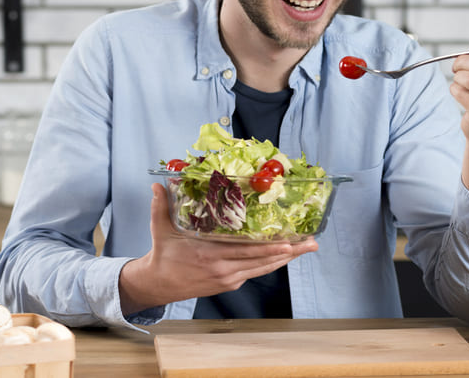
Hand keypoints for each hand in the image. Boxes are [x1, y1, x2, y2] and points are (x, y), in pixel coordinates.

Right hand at [118, 183, 317, 315]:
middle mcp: (222, 268)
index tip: (289, 242)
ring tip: (306, 248)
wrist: (158, 284)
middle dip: (289, 252)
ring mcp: (228, 278)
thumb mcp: (161, 229)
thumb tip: (157, 183)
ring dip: (286, 259)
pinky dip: (271, 264)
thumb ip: (160, 205)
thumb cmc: (163, 254)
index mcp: (209, 254)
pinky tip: (286, 256)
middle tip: (311, 243)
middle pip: (262, 260)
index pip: (245, 251)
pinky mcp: (230, 283)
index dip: (268, 248)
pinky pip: (255, 272)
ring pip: (263, 268)